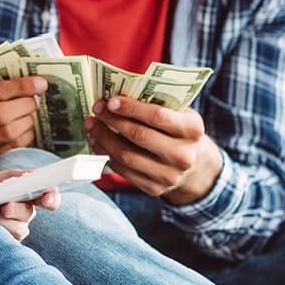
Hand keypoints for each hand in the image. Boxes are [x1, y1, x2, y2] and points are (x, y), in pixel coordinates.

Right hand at [0, 77, 47, 186]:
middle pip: (1, 113)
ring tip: (30, 116)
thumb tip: (33, 84)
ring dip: (27, 121)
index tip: (40, 83)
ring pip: (9, 132)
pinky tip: (26, 131)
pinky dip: (25, 137)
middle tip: (36, 101)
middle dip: (25, 105)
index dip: (20, 86)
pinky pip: (12, 148)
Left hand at [0, 169, 60, 241]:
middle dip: (16, 209)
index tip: (47, 198)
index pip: (47, 194)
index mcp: (23, 192)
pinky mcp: (2, 246)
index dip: (51, 197)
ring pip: (17, 229)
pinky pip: (4, 242)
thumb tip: (28, 176)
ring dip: (1, 222)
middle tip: (4, 207)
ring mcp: (13, 230)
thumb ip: (6, 178)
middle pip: (28, 212)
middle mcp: (22, 212)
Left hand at [85, 96, 222, 205]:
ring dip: (104, 138)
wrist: (193, 163)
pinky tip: (98, 143)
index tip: (110, 101)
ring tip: (92, 125)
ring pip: (127, 155)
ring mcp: (169, 175)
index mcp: (192, 129)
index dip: (131, 108)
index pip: (157, 116)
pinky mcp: (154, 189)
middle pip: (139, 136)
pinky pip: (123, 171)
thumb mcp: (178, 113)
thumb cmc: (178, 130)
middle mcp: (183, 155)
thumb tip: (116, 96)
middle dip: (112, 121)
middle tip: (96, 110)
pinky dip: (106, 155)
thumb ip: (155, 103)